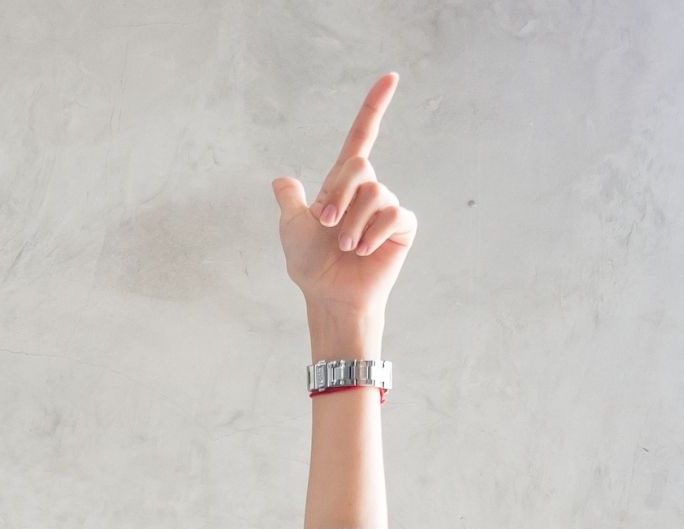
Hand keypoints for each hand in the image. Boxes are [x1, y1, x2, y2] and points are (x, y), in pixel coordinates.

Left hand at [272, 73, 415, 334]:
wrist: (329, 295)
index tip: (390, 77)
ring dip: (353, 223)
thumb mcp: (291, 229)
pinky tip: (364, 251)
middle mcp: (368, 191)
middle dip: (338, 194)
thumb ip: (290, 202)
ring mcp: (387, 208)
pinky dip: (373, 233)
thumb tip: (281, 180)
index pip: (361, 137)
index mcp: (341, 185)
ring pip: (375, 193)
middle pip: (359, 165)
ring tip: (346, 248)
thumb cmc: (310, 265)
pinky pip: (394, 215)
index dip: (374, 107)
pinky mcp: (402, 227)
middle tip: (327, 225)